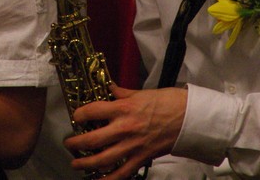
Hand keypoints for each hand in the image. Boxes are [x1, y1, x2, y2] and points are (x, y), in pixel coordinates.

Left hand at [65, 85, 187, 178]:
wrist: (190, 118)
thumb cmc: (169, 102)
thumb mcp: (142, 93)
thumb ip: (122, 93)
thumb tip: (109, 88)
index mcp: (124, 108)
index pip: (93, 111)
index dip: (79, 114)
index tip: (76, 116)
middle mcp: (124, 128)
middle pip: (92, 139)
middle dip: (76, 143)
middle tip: (69, 143)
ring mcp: (132, 146)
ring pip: (102, 159)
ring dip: (85, 164)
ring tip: (76, 163)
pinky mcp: (141, 158)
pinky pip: (121, 173)